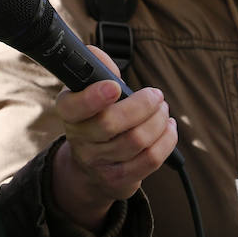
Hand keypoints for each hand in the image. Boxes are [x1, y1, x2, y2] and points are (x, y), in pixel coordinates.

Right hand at [52, 45, 176, 230]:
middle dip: (143, 105)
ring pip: (136, 141)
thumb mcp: (89, 89)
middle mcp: (78, 139)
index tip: (115, 87)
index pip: (74, 106)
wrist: (91, 165)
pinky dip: (166, 140)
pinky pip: (150, 160)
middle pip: (111, 123)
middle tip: (156, 96)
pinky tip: (168, 128)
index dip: (93, 97)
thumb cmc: (96, 115)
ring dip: (159, 121)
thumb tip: (99, 56)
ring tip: (163, 110)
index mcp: (69, 111)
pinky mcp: (118, 180)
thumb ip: (97, 67)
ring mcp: (97, 162)